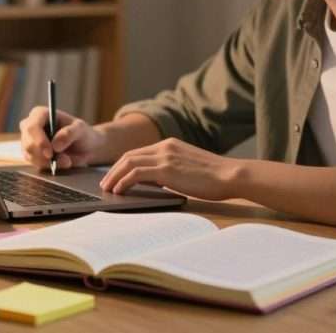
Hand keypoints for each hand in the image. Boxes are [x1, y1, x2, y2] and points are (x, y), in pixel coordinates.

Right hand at [19, 107, 105, 171]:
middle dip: (45, 156)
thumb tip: (55, 145)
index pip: (31, 127)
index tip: (50, 153)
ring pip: (30, 156)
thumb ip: (69, 133)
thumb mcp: (81, 129)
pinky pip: (35, 164)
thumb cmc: (81, 133)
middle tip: (65, 161)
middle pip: (28, 143)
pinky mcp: (31, 155)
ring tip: (67, 161)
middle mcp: (30, 126)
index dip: (39, 141)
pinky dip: (48, 166)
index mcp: (40, 114)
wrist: (84, 148)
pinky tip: (60, 163)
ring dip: (49, 162)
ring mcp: (29, 141)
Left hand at [98, 138, 241, 200]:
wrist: (230, 175)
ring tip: (107, 189)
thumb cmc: (214, 178)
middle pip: (129, 155)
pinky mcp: (166, 169)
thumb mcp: (187, 169)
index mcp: (170, 144)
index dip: (122, 164)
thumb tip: (151, 181)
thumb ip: (169, 170)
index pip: (138, 153)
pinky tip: (119, 190)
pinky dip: (123, 181)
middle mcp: (165, 146)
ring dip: (114, 176)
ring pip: (128, 162)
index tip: (113, 176)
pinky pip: (136, 173)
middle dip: (113, 170)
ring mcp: (165, 156)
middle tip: (105, 184)